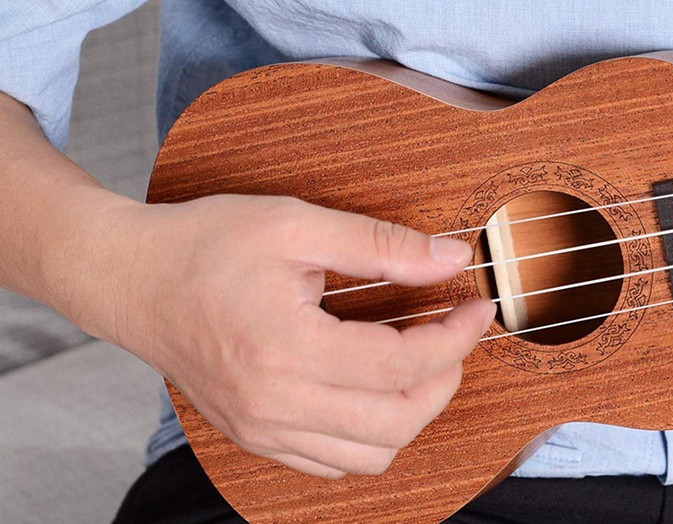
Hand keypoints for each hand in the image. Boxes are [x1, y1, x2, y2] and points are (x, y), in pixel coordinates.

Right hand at [88, 194, 495, 478]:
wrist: (130, 280)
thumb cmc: (204, 245)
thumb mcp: (294, 226)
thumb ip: (380, 245)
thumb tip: (449, 259)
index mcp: (287, 349)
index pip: (402, 365)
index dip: (455, 338)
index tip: (477, 307)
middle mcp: (275, 405)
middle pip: (397, 422)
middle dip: (444, 378)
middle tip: (451, 335)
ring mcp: (262, 429)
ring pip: (370, 456)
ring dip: (411, 412)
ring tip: (417, 363)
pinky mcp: (254, 436)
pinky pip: (331, 463)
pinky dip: (369, 436)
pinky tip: (371, 390)